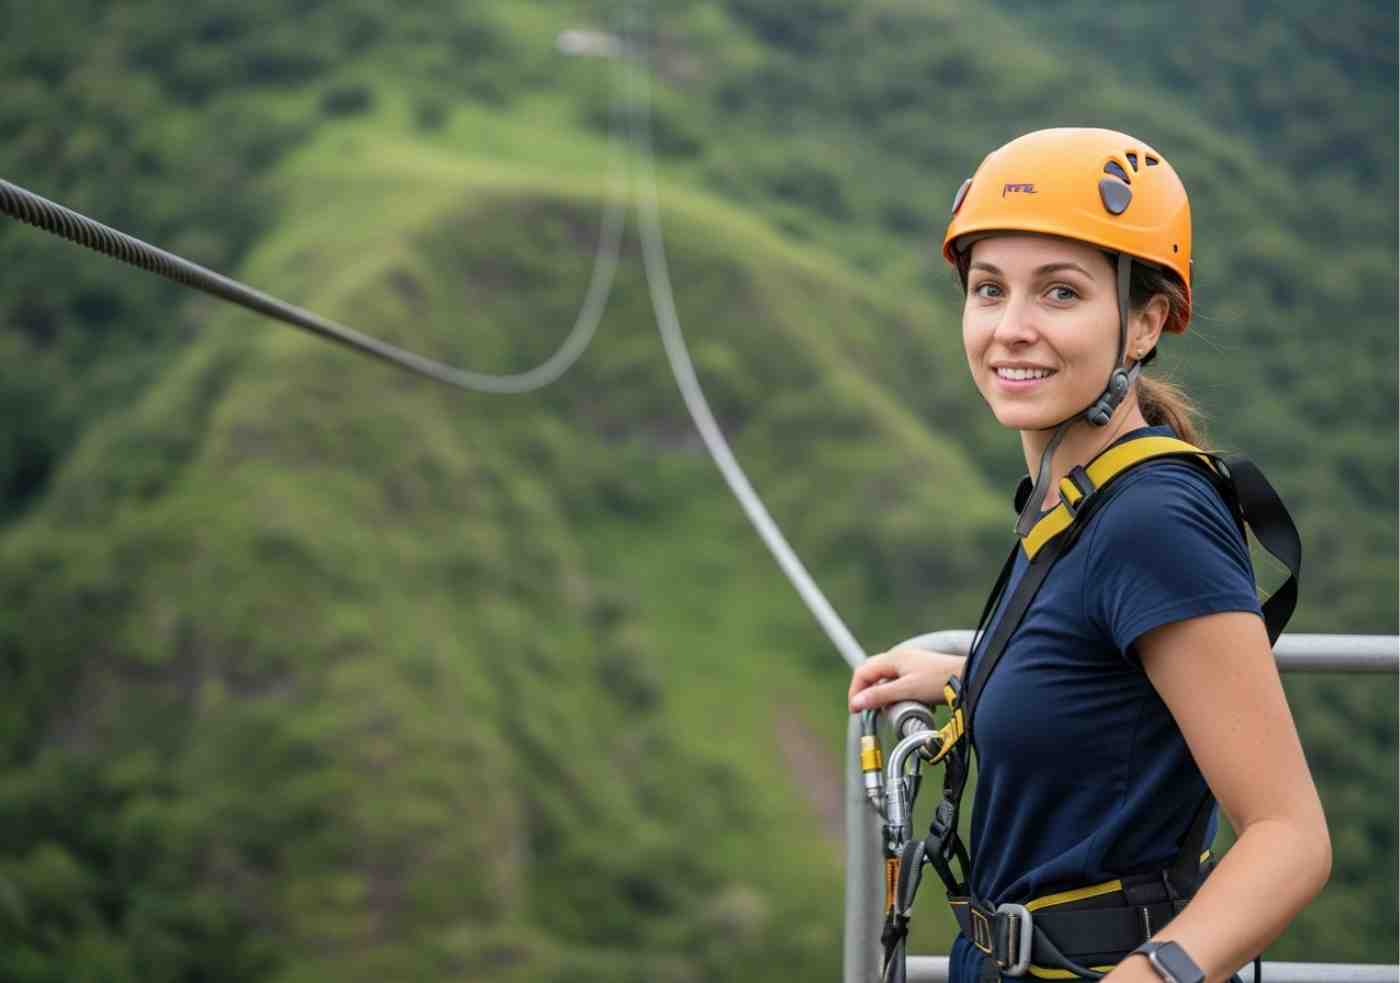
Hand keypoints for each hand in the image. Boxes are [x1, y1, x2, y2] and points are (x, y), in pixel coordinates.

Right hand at [848, 646, 964, 712]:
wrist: (969, 677)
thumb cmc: (940, 680)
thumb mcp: (907, 690)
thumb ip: (881, 695)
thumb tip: (856, 703)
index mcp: (893, 658)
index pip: (862, 672)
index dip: (856, 691)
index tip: (856, 710)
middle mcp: (899, 658)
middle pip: (872, 674)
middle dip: (866, 692)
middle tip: (866, 710)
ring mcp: (910, 664)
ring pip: (885, 679)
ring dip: (881, 694)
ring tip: (885, 710)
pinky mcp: (919, 672)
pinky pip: (898, 682)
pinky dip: (894, 694)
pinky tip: (902, 704)